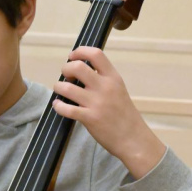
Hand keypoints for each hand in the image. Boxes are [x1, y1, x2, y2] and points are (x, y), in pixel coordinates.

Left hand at [50, 47, 165, 178]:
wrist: (133, 139)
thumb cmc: (124, 114)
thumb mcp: (118, 89)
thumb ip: (103, 78)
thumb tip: (80, 69)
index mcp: (113, 78)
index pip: (95, 54)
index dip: (79, 51)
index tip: (72, 56)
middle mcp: (105, 87)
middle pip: (77, 67)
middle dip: (65, 69)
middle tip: (66, 77)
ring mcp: (97, 103)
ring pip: (66, 87)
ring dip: (58, 87)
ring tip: (61, 91)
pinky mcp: (89, 118)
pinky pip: (66, 108)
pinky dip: (58, 105)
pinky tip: (58, 105)